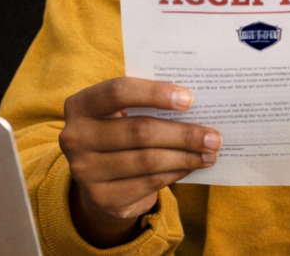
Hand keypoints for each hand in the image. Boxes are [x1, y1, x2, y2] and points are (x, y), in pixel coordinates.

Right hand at [59, 78, 221, 247]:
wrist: (99, 176)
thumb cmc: (122, 129)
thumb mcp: (125, 111)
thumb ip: (150, 102)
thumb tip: (199, 104)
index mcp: (82, 104)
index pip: (118, 91)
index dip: (155, 93)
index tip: (189, 99)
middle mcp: (75, 137)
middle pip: (139, 131)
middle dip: (183, 134)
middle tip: (214, 136)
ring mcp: (85, 170)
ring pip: (147, 160)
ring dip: (186, 156)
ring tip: (210, 152)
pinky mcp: (101, 197)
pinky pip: (148, 182)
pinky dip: (176, 172)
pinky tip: (192, 166)